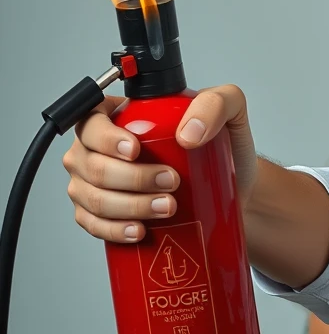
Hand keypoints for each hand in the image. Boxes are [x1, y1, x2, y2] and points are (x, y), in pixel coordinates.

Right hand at [64, 84, 257, 243]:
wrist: (232, 189)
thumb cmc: (223, 148)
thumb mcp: (231, 110)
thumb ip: (216, 103)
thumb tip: (187, 132)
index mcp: (117, 115)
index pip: (92, 122)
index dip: (105, 138)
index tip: (137, 151)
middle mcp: (97, 149)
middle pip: (92, 165)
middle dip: (131, 177)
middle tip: (171, 181)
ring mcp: (94, 184)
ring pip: (94, 198)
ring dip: (129, 205)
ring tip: (167, 206)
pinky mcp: (102, 216)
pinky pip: (94, 226)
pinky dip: (115, 230)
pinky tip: (139, 229)